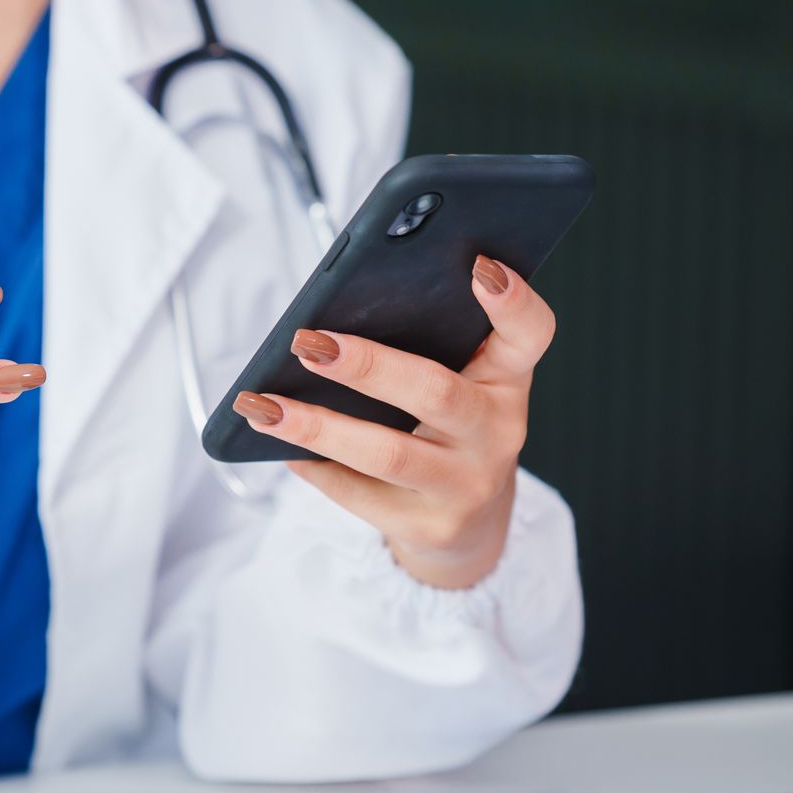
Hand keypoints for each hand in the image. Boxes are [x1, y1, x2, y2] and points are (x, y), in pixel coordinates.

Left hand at [231, 256, 553, 589]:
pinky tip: (277, 443)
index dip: (514, 301)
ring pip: (388, 453)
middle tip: (306, 343)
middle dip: (367, 366)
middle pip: (436, 393)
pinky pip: (360, 494)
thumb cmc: (446, 428)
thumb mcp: (456, 381)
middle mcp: (498, 432)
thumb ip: (420, 345)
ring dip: (316, 426)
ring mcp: (468, 485)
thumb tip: (328, 319)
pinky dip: (313, 466)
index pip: (531, 333)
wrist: (468, 524)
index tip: (479, 265)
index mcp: (506, 379)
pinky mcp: (432, 527)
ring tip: (262, 405)